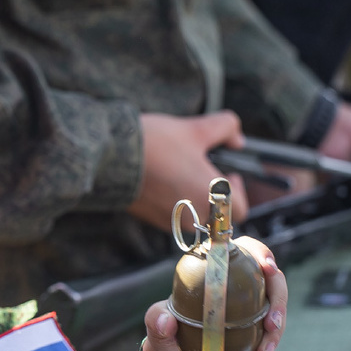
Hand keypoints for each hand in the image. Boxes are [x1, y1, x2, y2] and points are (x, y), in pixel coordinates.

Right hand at [129, 111, 248, 231]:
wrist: (111, 157)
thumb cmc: (155, 145)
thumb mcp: (195, 128)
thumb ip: (226, 128)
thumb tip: (237, 139)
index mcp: (211, 198)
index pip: (239, 210)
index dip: (238, 190)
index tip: (228, 173)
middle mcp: (194, 217)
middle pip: (215, 214)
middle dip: (213, 194)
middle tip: (202, 171)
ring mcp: (170, 221)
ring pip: (193, 215)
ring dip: (192, 198)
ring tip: (178, 172)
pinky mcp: (150, 219)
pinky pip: (171, 215)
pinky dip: (172, 200)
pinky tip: (160, 178)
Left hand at [141, 236, 287, 350]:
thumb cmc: (166, 330)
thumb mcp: (155, 323)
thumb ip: (157, 320)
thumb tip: (167, 322)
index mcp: (217, 268)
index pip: (247, 249)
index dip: (262, 253)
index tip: (267, 268)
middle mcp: (240, 281)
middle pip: (272, 280)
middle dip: (278, 301)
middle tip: (271, 324)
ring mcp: (252, 303)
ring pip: (276, 308)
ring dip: (275, 331)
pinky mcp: (256, 325)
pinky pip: (271, 331)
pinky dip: (268, 345)